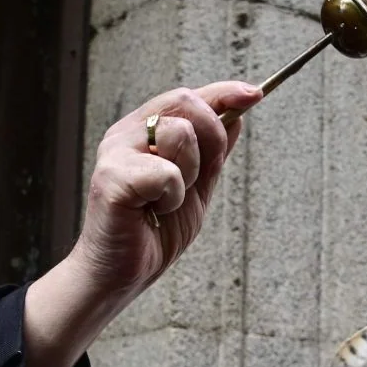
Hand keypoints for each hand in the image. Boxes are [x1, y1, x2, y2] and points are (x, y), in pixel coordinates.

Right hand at [22, 81, 260, 366]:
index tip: (255, 95)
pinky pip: (167, 174)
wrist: (122, 274)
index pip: (188, 95)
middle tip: (195, 179)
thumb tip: (237, 115)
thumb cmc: (152, 232)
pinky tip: (153, 212)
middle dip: (210, 140)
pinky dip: (172, 198)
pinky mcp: (111, 179)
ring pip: (180, 135)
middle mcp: (127, 134)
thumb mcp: (195, 188)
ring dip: (188, 177)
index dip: (224, 92)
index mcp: (144, 131)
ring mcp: (116, 153)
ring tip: (165, 201)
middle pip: (186, 104)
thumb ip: (212, 153)